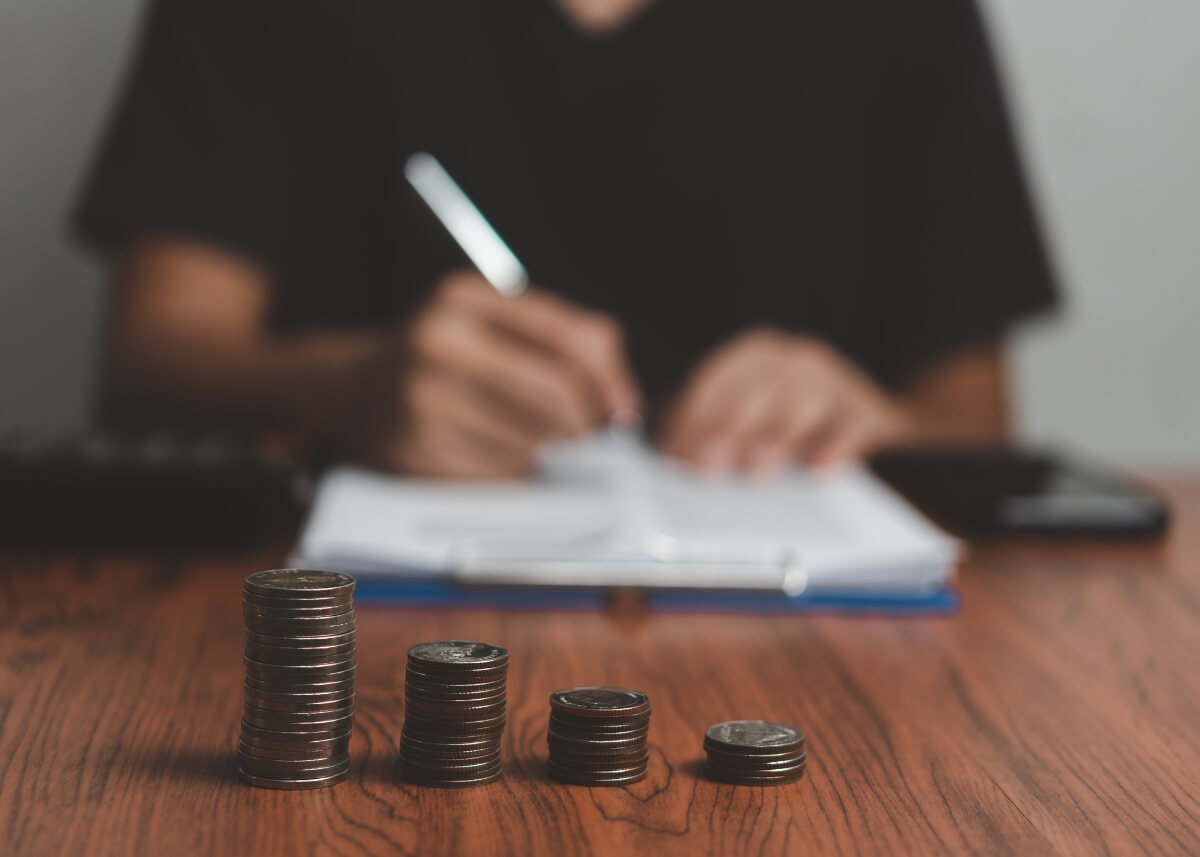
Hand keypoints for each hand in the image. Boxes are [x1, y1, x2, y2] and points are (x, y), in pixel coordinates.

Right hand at [342, 271, 640, 477]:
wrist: (350, 388)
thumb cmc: (441, 355)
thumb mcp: (492, 322)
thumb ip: (563, 340)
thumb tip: (621, 400)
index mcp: (465, 298)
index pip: (567, 337)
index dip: (609, 378)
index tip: (624, 408)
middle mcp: (439, 341)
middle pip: (554, 395)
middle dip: (583, 424)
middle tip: (585, 434)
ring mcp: (422, 398)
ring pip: (531, 441)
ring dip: (546, 451)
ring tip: (527, 437)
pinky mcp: (416, 449)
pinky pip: (500, 474)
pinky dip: (514, 471)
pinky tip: (495, 452)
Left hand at [660, 329, 914, 473]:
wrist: (868, 413)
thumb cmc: (790, 416)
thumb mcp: (749, 409)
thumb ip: (709, 422)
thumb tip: (671, 449)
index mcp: (756, 354)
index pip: (719, 379)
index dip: (696, 415)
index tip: (679, 450)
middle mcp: (794, 359)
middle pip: (756, 392)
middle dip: (729, 429)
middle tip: (709, 464)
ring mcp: (833, 381)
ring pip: (800, 406)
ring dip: (775, 438)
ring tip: (755, 468)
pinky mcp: (866, 409)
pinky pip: (849, 426)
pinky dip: (835, 448)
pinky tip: (818, 470)